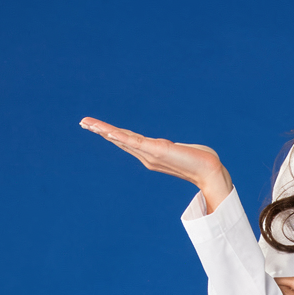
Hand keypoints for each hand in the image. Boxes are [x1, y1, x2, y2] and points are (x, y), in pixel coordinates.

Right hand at [79, 117, 232, 212]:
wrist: (210, 171)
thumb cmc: (199, 162)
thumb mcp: (180, 152)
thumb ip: (172, 150)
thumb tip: (173, 149)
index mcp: (150, 154)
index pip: (126, 141)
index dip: (111, 134)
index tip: (96, 127)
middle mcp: (147, 156)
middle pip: (119, 140)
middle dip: (101, 131)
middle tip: (83, 122)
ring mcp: (150, 154)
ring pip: (122, 140)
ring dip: (104, 131)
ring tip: (88, 124)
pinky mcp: (156, 151)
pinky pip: (134, 142)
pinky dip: (120, 137)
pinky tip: (108, 132)